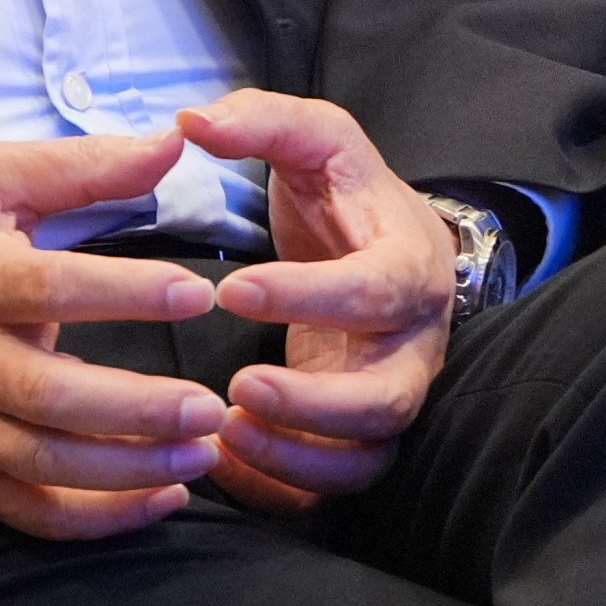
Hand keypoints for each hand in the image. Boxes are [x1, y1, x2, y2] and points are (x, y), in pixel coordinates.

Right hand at [0, 131, 231, 540]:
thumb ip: (79, 166)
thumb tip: (171, 144)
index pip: (53, 287)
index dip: (127, 291)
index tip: (195, 292)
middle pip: (55, 394)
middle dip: (138, 407)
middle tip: (208, 404)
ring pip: (52, 462)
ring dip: (134, 466)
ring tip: (204, 451)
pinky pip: (40, 513)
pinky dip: (104, 518)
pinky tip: (163, 496)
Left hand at [182, 93, 451, 513]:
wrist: (380, 243)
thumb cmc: (344, 192)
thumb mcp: (315, 138)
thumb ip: (260, 120)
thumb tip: (191, 121)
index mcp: (408, 266)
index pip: (377, 293)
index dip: (312, 297)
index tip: (231, 290)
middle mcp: (414, 343)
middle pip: (389, 399)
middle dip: (316, 404)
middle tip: (240, 386)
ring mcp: (390, 392)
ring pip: (368, 453)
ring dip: (298, 452)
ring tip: (224, 432)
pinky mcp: (357, 430)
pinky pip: (335, 482)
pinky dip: (285, 485)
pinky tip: (224, 461)